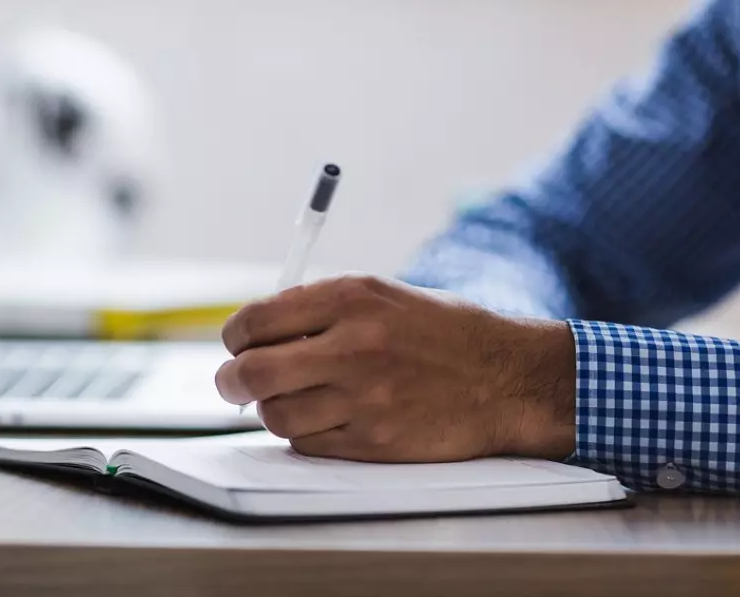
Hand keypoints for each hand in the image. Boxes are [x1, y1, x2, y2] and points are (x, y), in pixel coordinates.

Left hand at [215, 274, 575, 462]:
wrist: (507, 378)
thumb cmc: (438, 332)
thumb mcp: (380, 295)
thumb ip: (317, 308)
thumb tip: (253, 333)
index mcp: (350, 298)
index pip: (256, 320)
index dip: (235, 337)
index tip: (237, 345)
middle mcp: (353, 345)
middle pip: (252, 372)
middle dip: (231, 380)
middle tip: (234, 383)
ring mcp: (364, 398)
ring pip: (275, 415)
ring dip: (271, 409)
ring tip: (289, 399)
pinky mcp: (375, 442)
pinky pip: (308, 444)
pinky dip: (303, 434)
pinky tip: (323, 418)